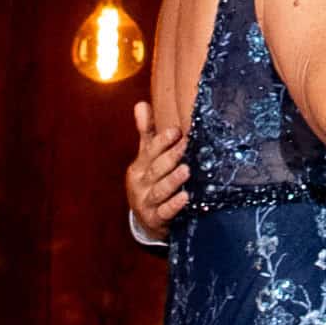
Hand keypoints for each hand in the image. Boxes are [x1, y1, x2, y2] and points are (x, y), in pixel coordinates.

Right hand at [123, 100, 193, 235]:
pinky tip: (186, 198)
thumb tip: (141, 104)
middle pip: (156, 169)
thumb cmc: (150, 182)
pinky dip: (174, 205)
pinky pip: (165, 212)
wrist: (146, 220)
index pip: (149, 150)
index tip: (176, 131)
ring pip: (160, 190)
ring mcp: (146, 203)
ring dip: (173, 180)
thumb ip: (146, 133)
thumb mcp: (147, 158)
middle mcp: (140, 184)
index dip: (162, 141)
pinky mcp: (155, 220)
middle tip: (187, 146)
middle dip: (171, 157)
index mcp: (139, 167)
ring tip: (187, 170)